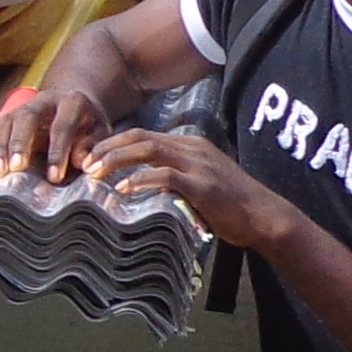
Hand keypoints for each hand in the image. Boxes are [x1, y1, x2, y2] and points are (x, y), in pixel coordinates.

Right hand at [0, 80, 113, 184]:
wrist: (73, 103)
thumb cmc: (88, 124)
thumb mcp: (99, 132)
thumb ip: (92, 146)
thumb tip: (81, 162)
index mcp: (72, 102)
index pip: (62, 126)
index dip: (57, 152)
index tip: (54, 177)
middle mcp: (45, 100)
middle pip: (27, 117)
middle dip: (21, 143)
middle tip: (17, 167)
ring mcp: (25, 105)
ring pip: (8, 121)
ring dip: (1, 147)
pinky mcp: (12, 115)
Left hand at [92, 123, 289, 251]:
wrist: (265, 216)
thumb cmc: (231, 205)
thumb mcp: (199, 183)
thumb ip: (174, 178)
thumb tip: (143, 187)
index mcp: (190, 145)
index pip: (143, 135)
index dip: (114, 144)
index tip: (93, 158)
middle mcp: (192, 148)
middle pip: (141, 137)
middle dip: (108, 148)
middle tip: (86, 163)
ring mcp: (198, 165)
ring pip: (149, 150)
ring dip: (118, 160)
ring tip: (96, 173)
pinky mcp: (203, 185)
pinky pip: (166, 175)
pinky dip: (141, 180)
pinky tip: (124, 189)